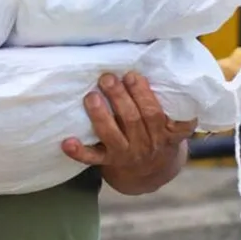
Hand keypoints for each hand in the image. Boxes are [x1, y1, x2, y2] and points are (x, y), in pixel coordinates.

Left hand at [62, 72, 196, 175]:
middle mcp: (147, 144)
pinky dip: (79, 151)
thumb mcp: (172, 123)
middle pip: (134, 119)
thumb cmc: (158, 135)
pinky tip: (68, 142)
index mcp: (166, 132)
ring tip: (91, 96)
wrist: (151, 172)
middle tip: (107, 78)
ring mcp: (127, 154)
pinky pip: (93, 158)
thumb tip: (152, 67)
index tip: (132, 75)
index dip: (145, 94)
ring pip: (112, 135)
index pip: (159, 113)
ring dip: (100, 115)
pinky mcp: (108, 161)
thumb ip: (167, 104)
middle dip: (119, 96)